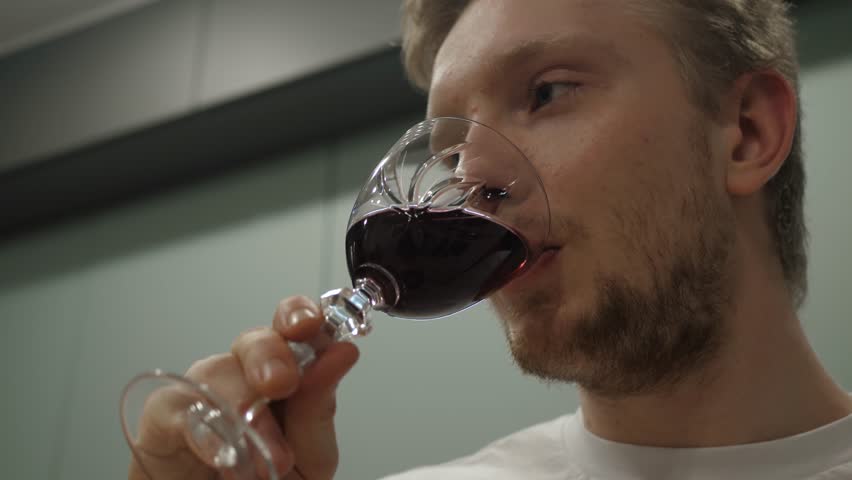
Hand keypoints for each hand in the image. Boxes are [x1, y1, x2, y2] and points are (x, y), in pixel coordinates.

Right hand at [128, 295, 359, 479]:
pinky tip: (225, 453)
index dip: (299, 314)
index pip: (291, 327)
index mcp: (284, 379)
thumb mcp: (309, 458)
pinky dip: (204, 429)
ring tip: (265, 459)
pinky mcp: (164, 421)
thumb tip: (342, 353)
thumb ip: (319, 409)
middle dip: (270, 354)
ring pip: (216, 369)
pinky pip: (175, 405)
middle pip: (253, 340)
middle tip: (282, 384)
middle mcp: (243, 379)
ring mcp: (202, 395)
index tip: (310, 324)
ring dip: (243, 409)